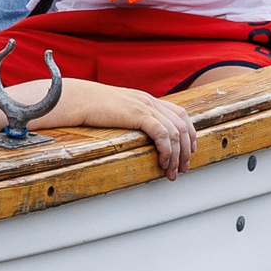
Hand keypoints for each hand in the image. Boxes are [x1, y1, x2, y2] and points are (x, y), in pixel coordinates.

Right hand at [45, 86, 196, 177]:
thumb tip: (138, 134)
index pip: (180, 114)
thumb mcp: (119, 110)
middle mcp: (151, 101)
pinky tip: (163, 161)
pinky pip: (162, 133)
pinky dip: (167, 150)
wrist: (80, 99)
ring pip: (175, 132)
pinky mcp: (138, 114)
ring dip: (177, 155)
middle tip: (183, 169)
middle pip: (182, 125)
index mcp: (148, 100)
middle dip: (186, 150)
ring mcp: (146, 106)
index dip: (190, 133)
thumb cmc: (93, 107)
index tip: (190, 150)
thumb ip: (132, 117)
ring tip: (172, 171)